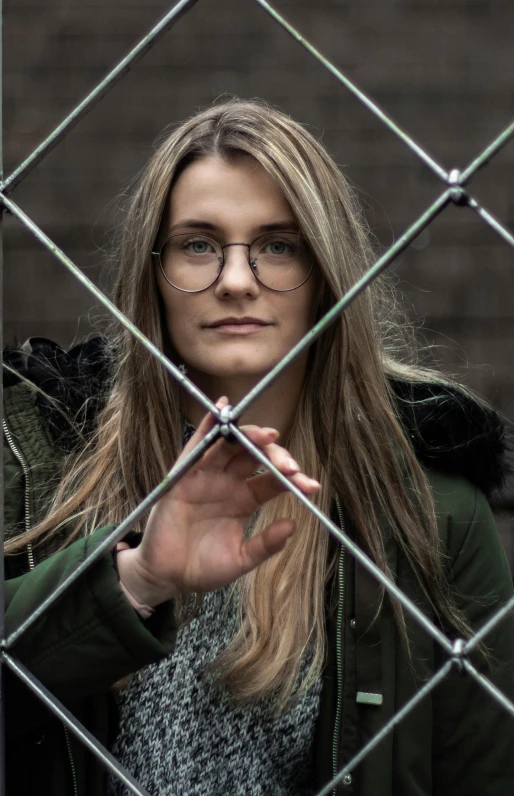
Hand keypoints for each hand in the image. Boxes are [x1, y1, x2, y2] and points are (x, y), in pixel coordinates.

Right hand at [116, 397, 319, 607]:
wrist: (166, 577)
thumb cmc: (202, 567)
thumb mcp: (241, 559)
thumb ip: (265, 544)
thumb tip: (293, 524)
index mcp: (244, 499)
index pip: (273, 479)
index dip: (293, 478)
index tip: (311, 486)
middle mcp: (228, 482)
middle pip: (255, 455)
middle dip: (276, 456)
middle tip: (291, 467)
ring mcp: (206, 476)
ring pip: (231, 445)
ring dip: (250, 436)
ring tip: (269, 435)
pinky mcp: (183, 476)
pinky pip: (197, 445)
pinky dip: (208, 424)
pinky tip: (222, 409)